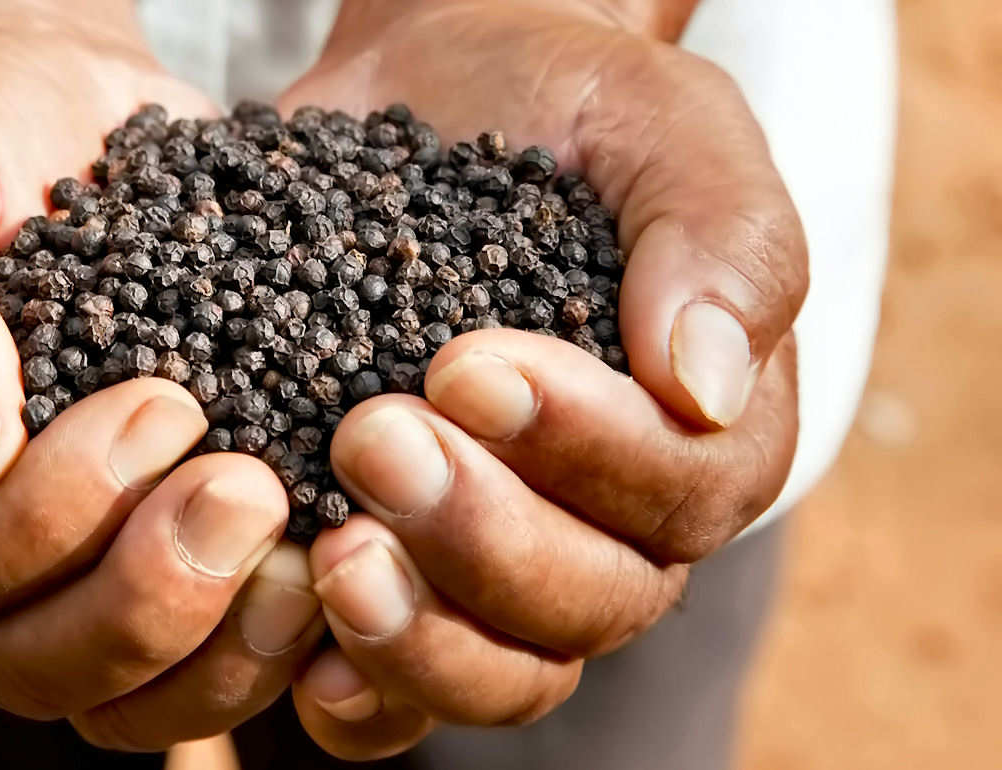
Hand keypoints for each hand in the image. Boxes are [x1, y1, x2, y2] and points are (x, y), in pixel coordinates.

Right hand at [0, 2, 323, 748]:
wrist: (44, 116)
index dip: (51, 520)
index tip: (163, 404)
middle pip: (25, 665)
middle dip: (148, 601)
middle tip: (251, 491)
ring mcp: (40, 582)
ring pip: (115, 699)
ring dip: (219, 653)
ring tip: (308, 560)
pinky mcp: (136, 566)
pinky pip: (192, 668)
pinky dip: (267, 651)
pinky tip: (335, 578)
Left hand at [277, 0, 805, 757]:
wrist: (432, 96)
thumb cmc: (565, 108)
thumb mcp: (662, 123)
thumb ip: (718, 236)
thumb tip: (702, 386)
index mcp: (704, 432)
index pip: (679, 496)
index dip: (580, 451)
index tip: (465, 364)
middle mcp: (615, 522)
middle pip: (589, 604)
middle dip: (482, 537)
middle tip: (373, 437)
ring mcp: (505, 560)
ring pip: (502, 672)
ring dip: (420, 637)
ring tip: (334, 557)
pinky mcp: (404, 569)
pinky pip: (397, 693)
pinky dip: (358, 694)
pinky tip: (302, 648)